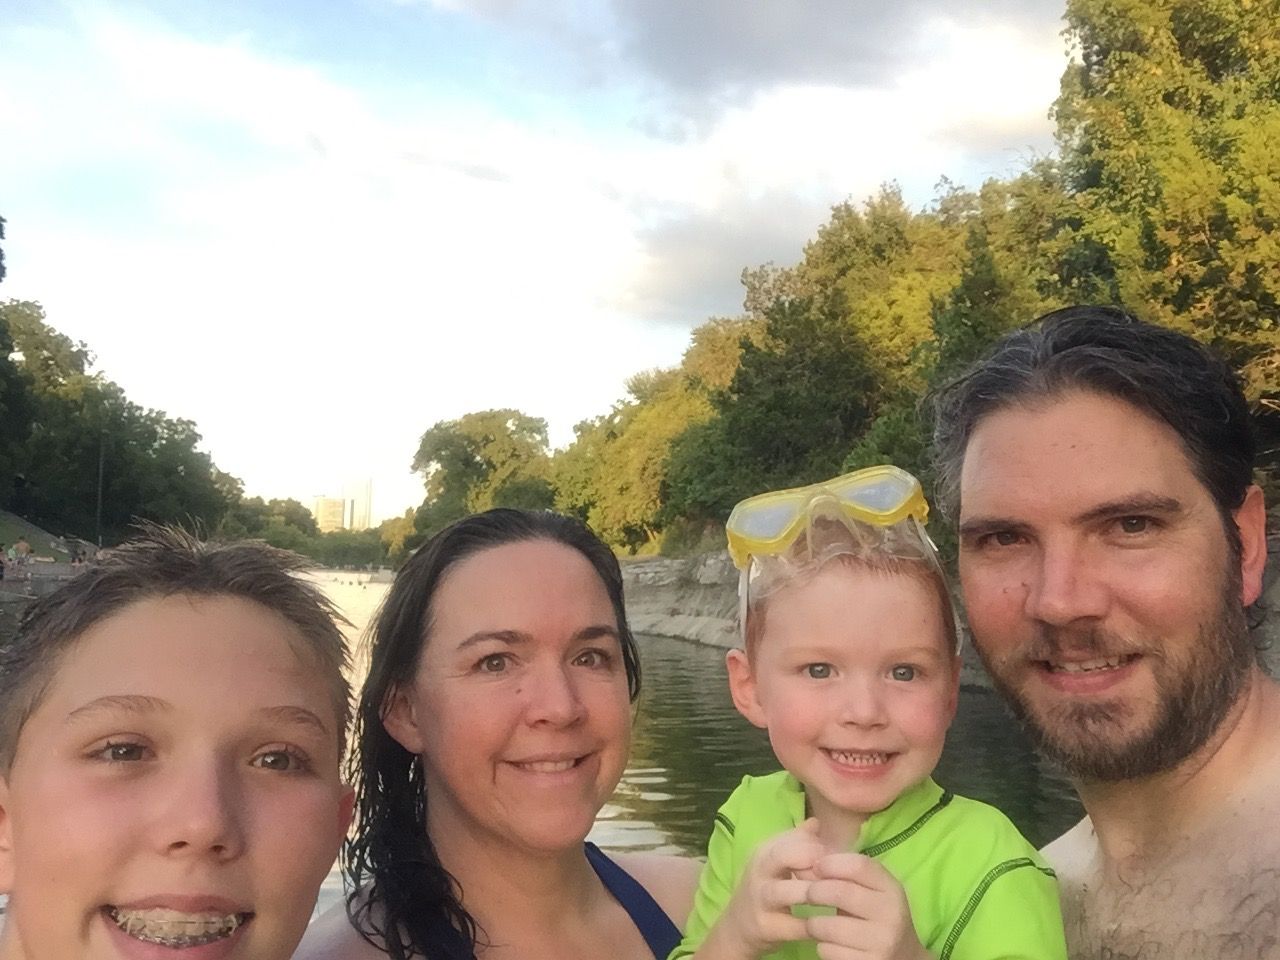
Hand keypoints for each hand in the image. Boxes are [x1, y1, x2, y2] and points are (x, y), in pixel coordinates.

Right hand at [699, 819, 824, 958]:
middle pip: (786, 854)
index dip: (820, 846)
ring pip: (789, 890)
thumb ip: (796, 842)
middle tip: (835, 877)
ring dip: (815, 893)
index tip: (836, 861)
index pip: (795, 836)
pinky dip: (815, 926)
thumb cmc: (764, 889)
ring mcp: (761, 899)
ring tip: (835, 900)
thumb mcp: (774, 862)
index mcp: (765, 850)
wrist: (736, 928)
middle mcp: (760, 870)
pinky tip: (828, 925)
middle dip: (815, 862)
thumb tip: (816, 822)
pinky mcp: (766, 926)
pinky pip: (795, 925)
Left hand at [803, 852, 930, 959]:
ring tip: (816, 923)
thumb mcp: (874, 891)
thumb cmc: (878, 917)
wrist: (903, 958)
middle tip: (807, 894)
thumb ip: (848, 874)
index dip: (831, 863)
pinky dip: (822, 946)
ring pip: (828, 926)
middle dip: (814, 891)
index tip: (816, 866)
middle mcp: (891, 915)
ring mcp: (882, 943)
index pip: (859, 865)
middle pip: (840, 892)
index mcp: (892, 890)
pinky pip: (828, 951)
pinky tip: (831, 943)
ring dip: (813, 923)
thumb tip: (808, 857)